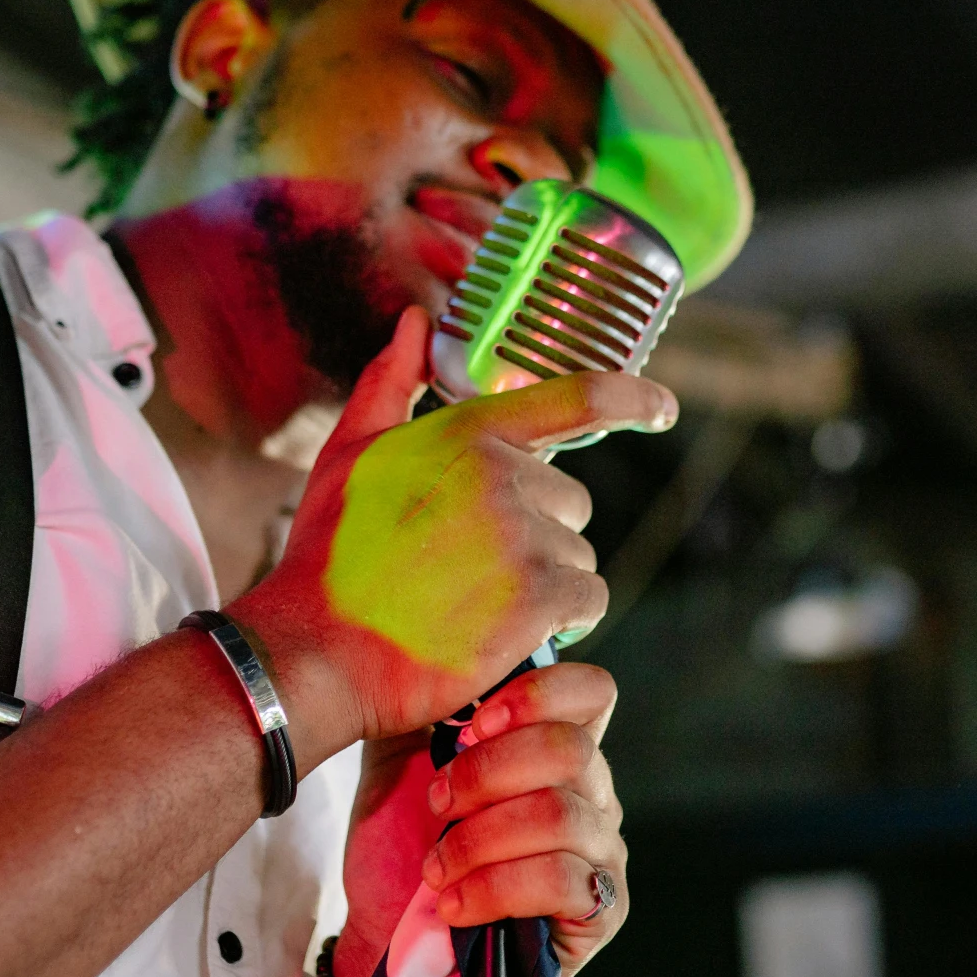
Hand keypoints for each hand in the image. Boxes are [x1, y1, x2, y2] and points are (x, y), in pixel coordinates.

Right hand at [232, 305, 673, 753]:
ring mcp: (522, 537)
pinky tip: (509, 634)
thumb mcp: (348, 457)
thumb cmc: (328, 560)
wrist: (314, 654)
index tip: (662, 407)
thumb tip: (413, 321)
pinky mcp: (536, 599)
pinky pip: (586, 601)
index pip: (575, 398)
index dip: (633, 398)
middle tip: (475, 570)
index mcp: (465, 434)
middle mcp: (501, 476)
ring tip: (478, 606)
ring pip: (578, 555)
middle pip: (571, 501)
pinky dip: (560, 622)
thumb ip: (388, 384)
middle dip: (538, 534)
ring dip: (545, 584)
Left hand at [335, 661, 628, 976]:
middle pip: (569, 751)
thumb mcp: (405, 756)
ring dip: (481, 840)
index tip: (467, 725)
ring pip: (561, 816)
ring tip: (436, 865)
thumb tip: (436, 648)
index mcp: (559, 746)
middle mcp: (595, 795)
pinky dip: (496, 889)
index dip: (536, 696)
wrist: (388, 937)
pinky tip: (453, 904)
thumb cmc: (402, 842)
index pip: (592, 692)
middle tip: (437, 801)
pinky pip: (564, 881)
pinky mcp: (601, 913)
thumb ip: (432, 699)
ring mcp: (604, 854)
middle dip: (487, 775)